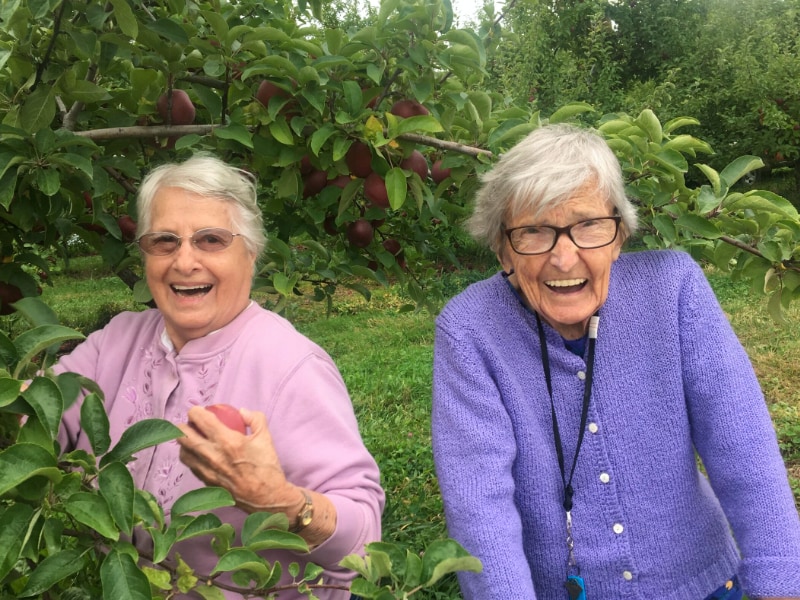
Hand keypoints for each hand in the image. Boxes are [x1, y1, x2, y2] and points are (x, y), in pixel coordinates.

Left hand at [177, 406, 336, 546]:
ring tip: (194, 439)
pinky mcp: (205, 482)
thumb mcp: (266, 437)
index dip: (196, 411)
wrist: (266, 497)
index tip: (200, 411)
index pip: (200, 419)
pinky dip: (191, 457)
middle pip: (182, 435)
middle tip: (193, 424)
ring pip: (182, 451)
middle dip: (184, 425)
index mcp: (228, 440)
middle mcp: (212, 455)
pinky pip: (190, 465)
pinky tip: (200, 455)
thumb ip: (255, 418)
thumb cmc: (266, 467)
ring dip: (185, 442)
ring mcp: (206, 470)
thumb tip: (241, 411)